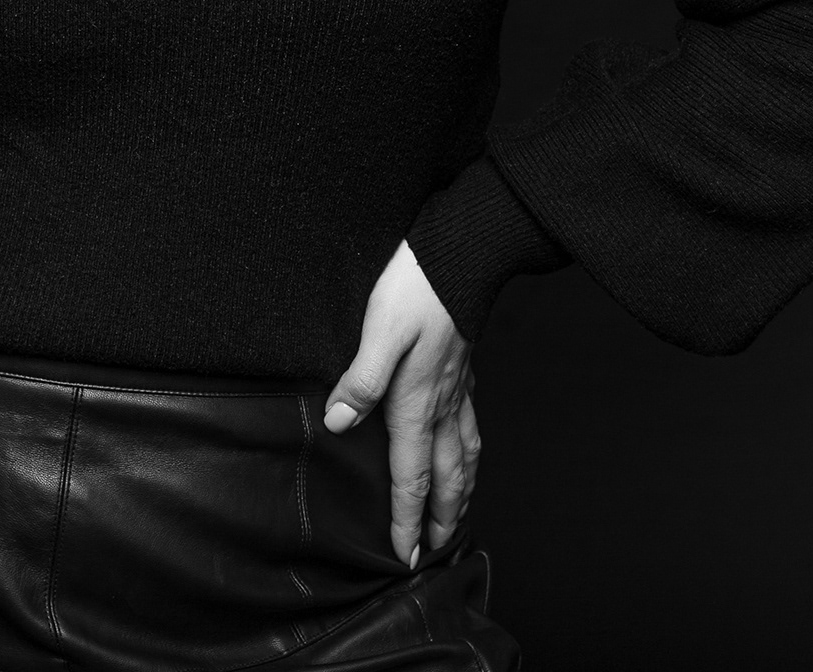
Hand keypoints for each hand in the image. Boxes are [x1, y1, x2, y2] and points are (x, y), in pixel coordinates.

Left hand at [324, 240, 478, 568]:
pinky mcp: (463, 371)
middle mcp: (441, 404)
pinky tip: (466, 454)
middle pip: (446, 478)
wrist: (461, 256)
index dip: (407, 518)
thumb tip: (340, 425)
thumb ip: (361, 381)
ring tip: (457, 517)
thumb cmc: (417, 289)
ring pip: (465, 457)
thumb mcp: (378, 332)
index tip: (405, 556)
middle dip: (441, 520)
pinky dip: (471, 456)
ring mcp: (457, 389)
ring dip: (461, 493)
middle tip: (435, 552)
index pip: (411, 475)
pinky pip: (471, 429)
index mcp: (416, 402)